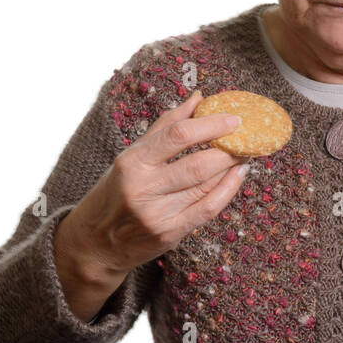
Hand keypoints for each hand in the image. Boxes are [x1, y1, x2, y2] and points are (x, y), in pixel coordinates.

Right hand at [57, 88, 248, 283]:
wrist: (95, 244)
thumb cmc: (115, 192)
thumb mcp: (131, 156)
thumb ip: (165, 126)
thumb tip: (198, 98)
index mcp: (132, 162)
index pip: (178, 136)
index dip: (210, 125)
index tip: (233, 118)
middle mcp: (143, 188)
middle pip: (197, 164)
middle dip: (228, 149)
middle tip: (247, 137)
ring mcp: (157, 214)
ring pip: (205, 186)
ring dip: (231, 167)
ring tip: (244, 152)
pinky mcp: (169, 234)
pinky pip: (208, 209)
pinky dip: (228, 190)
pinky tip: (238, 175)